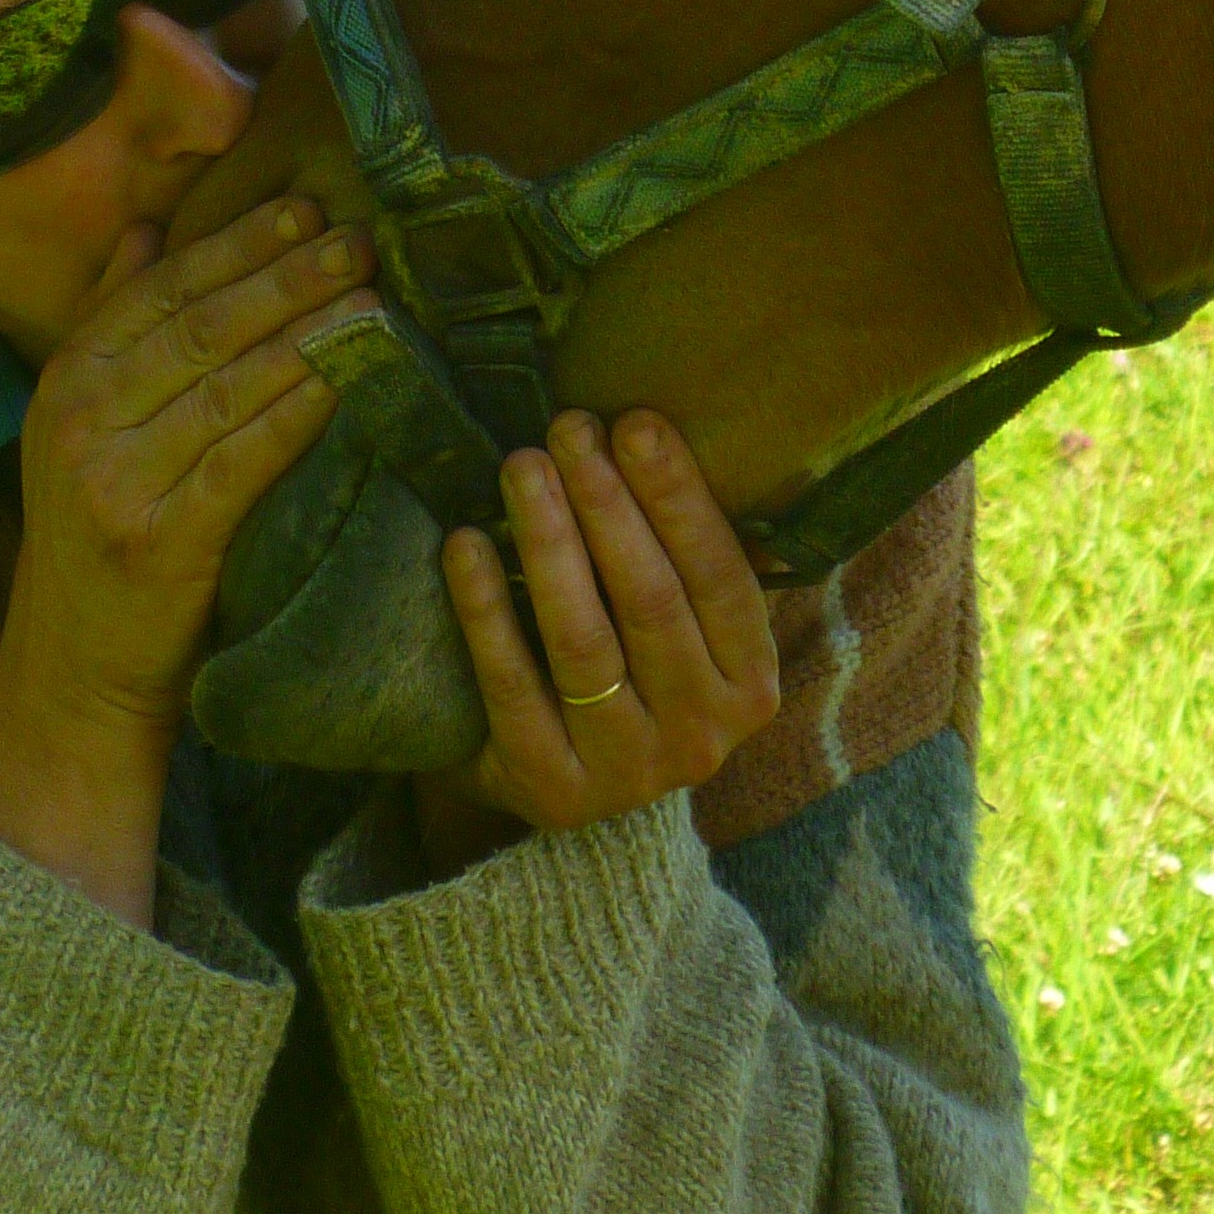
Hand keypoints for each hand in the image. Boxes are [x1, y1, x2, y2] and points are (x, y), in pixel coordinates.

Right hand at [0, 196, 371, 927]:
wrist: (74, 674)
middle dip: (284, 275)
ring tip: (370, 299)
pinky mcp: (162, 542)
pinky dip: (295, 415)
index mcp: (64, 381)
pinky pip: (243, 461)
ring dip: (305, 334)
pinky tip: (342, 384)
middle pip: (199, 327)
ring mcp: (116, 482)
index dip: (236, 243)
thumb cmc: (96, 541)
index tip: (304, 208)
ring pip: (226, 386)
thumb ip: (109, 319)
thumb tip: (150, 224)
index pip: (160, 290)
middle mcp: (80, 421)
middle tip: (357, 241)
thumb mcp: (76, 425)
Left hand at [426, 409, 782, 847]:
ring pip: (583, 640)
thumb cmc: (627, 671)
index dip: (677, 497)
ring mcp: (628, 771)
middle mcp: (702, 737)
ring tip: (521, 467)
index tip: (633, 424)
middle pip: (649, 601)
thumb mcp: (681, 627)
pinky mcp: (551, 790)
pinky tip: (464, 544)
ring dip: (548, 542)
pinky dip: (485, 608)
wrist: (561, 781)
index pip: (720, 576)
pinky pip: (512, 684)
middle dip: (605, 504)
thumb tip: (641, 429)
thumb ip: (681, 555)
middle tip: (566, 428)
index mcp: (750, 685)